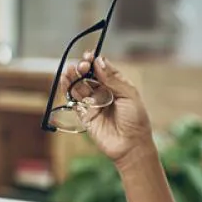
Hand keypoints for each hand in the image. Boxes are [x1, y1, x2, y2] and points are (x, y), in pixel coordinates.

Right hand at [59, 51, 153, 165]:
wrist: (131, 145)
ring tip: (71, 70)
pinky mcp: (84, 115)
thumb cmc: (136, 120)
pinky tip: (65, 80)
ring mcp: (93, 103)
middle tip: (81, 66)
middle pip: (89, 75)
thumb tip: (98, 61)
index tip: (89, 56)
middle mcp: (104, 93)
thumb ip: (112, 79)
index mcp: (117, 85)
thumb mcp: (128, 95)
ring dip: (74, 76)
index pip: (103, 69)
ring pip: (80, 86)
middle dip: (83, 68)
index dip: (95, 61)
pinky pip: (74, 100)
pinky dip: (68, 89)